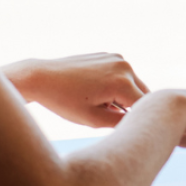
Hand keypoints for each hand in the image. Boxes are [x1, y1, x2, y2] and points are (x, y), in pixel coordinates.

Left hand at [4, 53, 149, 127]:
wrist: (41, 77)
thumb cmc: (64, 102)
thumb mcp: (93, 120)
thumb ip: (121, 123)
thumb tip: (140, 123)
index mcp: (122, 82)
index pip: (144, 107)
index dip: (137, 120)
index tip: (127, 130)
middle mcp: (124, 66)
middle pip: (143, 94)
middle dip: (132, 107)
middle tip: (109, 117)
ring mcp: (117, 58)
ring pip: (134, 84)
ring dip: (125, 96)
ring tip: (100, 102)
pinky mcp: (110, 55)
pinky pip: (123, 75)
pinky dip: (117, 85)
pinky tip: (95, 90)